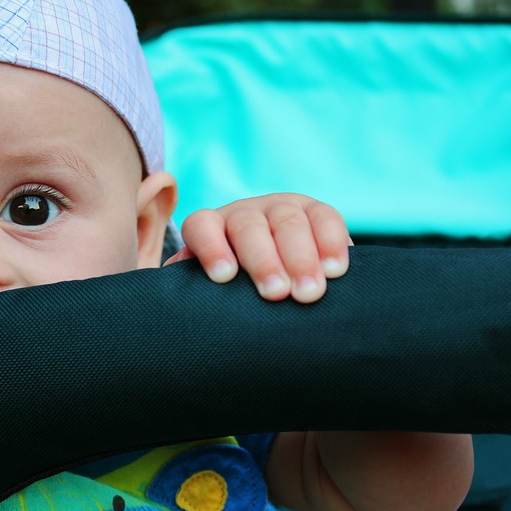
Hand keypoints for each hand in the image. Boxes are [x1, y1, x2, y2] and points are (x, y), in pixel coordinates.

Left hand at [165, 193, 351, 302]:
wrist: (279, 285)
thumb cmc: (233, 297)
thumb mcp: (208, 294)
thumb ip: (190, 294)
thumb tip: (174, 302)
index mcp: (209, 229)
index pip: (202, 227)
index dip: (211, 249)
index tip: (224, 278)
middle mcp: (243, 214)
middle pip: (249, 227)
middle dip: (264, 261)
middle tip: (276, 294)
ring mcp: (281, 208)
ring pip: (288, 222)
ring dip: (301, 258)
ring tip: (309, 292)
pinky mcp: (316, 211)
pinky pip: (326, 218)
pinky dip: (332, 243)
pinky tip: (336, 270)